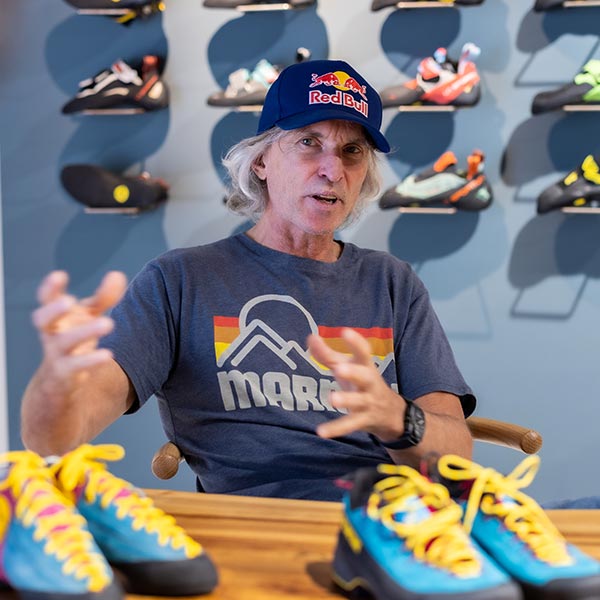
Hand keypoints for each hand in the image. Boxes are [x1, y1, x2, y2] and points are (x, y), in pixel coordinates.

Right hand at [32, 270, 126, 395]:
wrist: (61, 379)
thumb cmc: (75, 336)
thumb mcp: (89, 315)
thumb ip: (103, 296)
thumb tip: (117, 275)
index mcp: (55, 315)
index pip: (46, 299)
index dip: (50, 288)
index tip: (60, 275)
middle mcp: (51, 333)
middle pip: (43, 320)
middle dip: (53, 310)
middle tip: (70, 301)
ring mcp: (56, 353)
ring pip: (65, 342)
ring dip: (85, 332)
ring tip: (108, 323)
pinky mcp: (65, 373)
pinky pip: (76, 366)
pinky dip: (91, 360)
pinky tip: (107, 354)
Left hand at [307, 327, 404, 441]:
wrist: (392, 414)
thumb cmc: (363, 383)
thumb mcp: (348, 366)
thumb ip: (328, 354)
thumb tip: (310, 337)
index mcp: (366, 366)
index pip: (364, 351)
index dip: (355, 342)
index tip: (345, 332)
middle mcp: (370, 383)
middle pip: (364, 376)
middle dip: (353, 372)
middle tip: (339, 368)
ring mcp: (368, 402)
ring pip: (358, 401)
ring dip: (346, 400)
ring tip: (332, 399)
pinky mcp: (363, 420)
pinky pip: (349, 425)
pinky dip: (336, 429)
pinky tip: (321, 432)